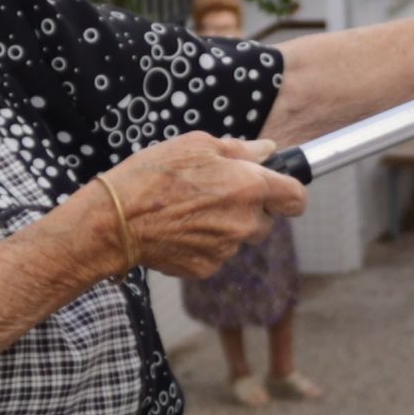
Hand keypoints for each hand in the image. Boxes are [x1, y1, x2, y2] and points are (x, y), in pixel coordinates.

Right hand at [90, 135, 306, 278]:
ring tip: (189, 210)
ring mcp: (227, 250)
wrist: (116, 220)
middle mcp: (245, 222)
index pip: (297, 198)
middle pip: (266, 221)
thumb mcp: (197, 145)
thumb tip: (267, 151)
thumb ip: (240, 150)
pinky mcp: (207, 268)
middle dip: (250, 209)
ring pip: (239, 238)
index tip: (279, 189)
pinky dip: (204, 243)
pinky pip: (217, 254)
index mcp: (249, 187)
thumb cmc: (153, 176)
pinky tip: (179, 228)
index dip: (290, 192)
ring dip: (225, 226)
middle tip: (217, 194)